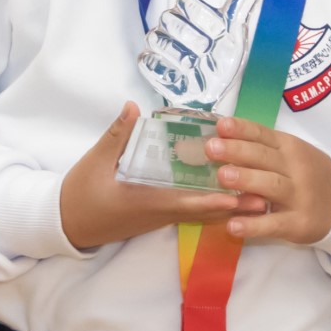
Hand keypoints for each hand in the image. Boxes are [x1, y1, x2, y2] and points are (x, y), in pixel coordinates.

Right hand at [58, 103, 250, 252]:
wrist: (67, 223)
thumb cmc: (81, 193)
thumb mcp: (96, 161)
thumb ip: (117, 134)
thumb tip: (133, 107)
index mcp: (145, 202)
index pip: (184, 203)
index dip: (212, 201)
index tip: (237, 196)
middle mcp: (158, 213)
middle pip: (201, 212)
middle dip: (232, 206)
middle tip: (264, 198)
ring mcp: (158, 217)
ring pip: (199, 214)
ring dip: (227, 207)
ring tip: (257, 200)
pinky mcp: (156, 216)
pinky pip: (189, 212)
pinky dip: (210, 206)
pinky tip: (228, 197)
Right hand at [137, 0, 270, 111]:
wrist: (214, 90)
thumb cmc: (223, 58)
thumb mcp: (236, 29)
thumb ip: (244, 0)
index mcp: (190, 11)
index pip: (185, 1)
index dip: (204, 19)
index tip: (217, 32)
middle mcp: (171, 24)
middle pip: (169, 18)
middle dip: (193, 39)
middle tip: (206, 50)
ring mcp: (158, 43)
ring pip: (157, 39)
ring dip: (182, 57)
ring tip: (194, 66)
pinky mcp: (148, 64)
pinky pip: (148, 61)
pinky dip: (167, 72)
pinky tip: (180, 76)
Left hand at [202, 118, 330, 246]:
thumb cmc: (306, 175)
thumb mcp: (290, 155)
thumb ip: (261, 148)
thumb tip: (221, 138)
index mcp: (290, 148)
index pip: (263, 135)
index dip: (242, 130)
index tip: (221, 125)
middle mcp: (295, 169)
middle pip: (265, 158)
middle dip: (237, 151)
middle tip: (211, 149)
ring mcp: (298, 196)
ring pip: (271, 185)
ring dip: (247, 180)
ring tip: (223, 176)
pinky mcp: (298, 223)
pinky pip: (274, 224)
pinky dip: (254, 225)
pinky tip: (233, 225)